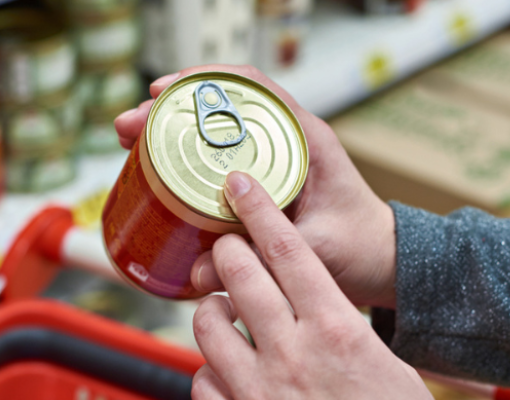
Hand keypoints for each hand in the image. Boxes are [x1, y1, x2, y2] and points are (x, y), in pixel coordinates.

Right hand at [114, 64, 396, 307]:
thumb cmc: (359, 248)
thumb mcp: (313, 253)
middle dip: (168, 111)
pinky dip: (184, 158)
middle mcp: (285, 139)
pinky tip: (158, 171)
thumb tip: (198, 273)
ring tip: (132, 144)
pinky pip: (217, 158)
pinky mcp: (261, 180)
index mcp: (305, 139)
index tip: (162, 93)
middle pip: (219, 107)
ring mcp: (271, 157)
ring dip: (170, 132)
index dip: (200, 83)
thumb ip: (262, 261)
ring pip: (212, 131)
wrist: (380, 261)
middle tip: (129, 127)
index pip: (249, 88)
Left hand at [190, 172, 431, 399]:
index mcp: (337, 331)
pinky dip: (209, 370)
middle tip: (227, 247)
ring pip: (207, 320)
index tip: (239, 184)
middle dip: (226, 249)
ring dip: (211, 309)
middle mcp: (292, 353)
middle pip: (238, 271)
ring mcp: (257, 389)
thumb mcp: (386, 368)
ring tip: (224, 313)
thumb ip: (343, 329)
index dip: (258, 207)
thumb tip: (316, 299)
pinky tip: (227, 374)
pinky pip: (200, 378)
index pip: (288, 249)